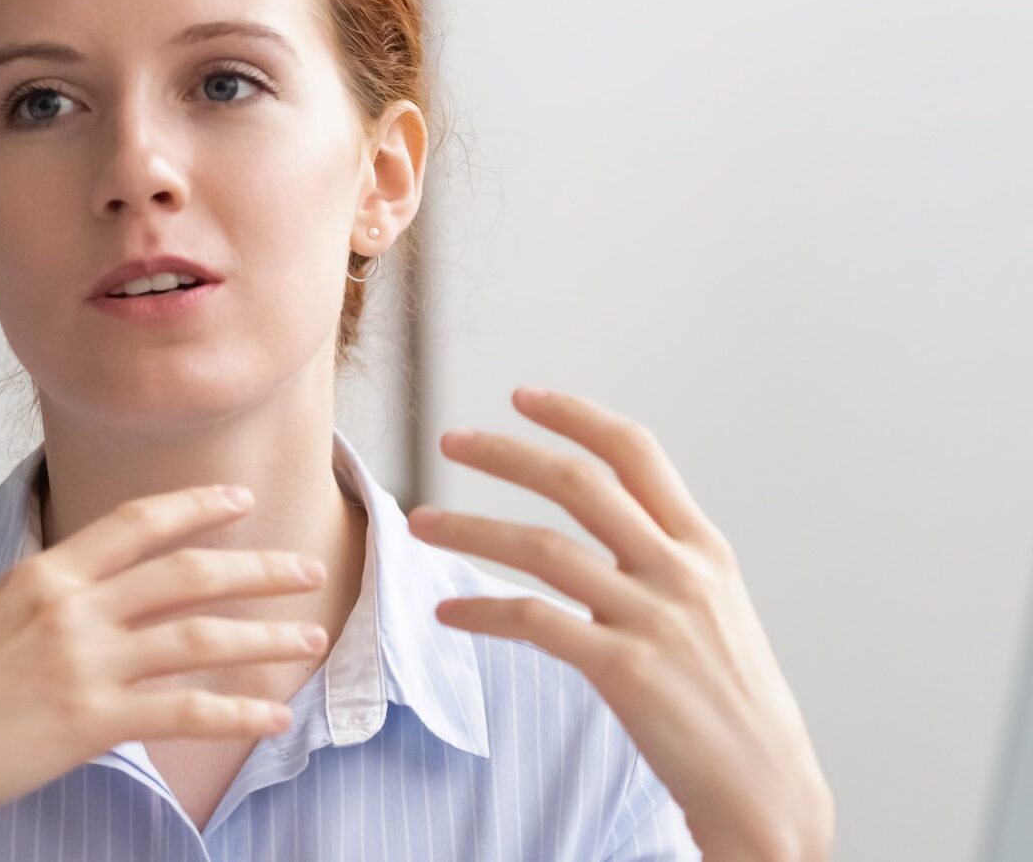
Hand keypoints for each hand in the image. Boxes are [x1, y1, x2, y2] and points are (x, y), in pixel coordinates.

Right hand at [0, 484, 328, 813]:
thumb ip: (54, 594)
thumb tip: (102, 586)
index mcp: (46, 573)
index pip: (136, 522)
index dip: (195, 506)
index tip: (239, 498)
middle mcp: (71, 607)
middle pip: (186, 573)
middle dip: (256, 568)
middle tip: (305, 569)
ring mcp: (83, 662)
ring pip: (197, 637)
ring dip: (264, 635)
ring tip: (310, 638)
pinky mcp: (89, 720)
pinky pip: (183, 711)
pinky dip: (236, 712)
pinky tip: (272, 716)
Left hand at [407, 387, 832, 861]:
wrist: (768, 791)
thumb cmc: (732, 703)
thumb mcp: (716, 610)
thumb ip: (665, 561)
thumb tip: (612, 524)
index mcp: (703, 548)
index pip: (636, 452)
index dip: (576, 415)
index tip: (522, 396)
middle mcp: (680, 571)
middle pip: (579, 482)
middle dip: (506, 453)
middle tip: (448, 439)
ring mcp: (653, 618)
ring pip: (542, 546)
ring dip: (471, 528)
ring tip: (420, 523)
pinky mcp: (625, 671)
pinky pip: (535, 621)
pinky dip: (483, 610)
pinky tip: (447, 612)